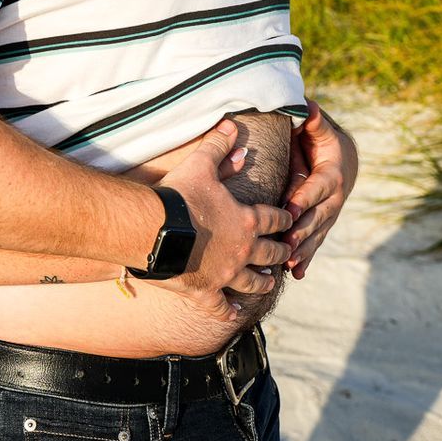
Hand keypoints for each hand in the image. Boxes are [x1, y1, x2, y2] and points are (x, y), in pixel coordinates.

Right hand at [155, 119, 292, 304]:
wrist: (152, 229)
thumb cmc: (178, 196)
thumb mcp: (200, 165)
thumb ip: (219, 147)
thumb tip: (232, 126)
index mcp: (246, 219)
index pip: (273, 217)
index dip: (283, 216)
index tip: (289, 218)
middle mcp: (242, 250)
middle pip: (270, 252)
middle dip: (280, 251)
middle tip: (286, 252)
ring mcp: (225, 274)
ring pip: (253, 282)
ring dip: (263, 282)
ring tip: (269, 282)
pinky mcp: (206, 292)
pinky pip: (221, 307)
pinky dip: (229, 311)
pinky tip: (235, 314)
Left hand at [282, 101, 357, 278]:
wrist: (345, 159)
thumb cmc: (323, 140)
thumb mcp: (319, 129)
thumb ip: (312, 121)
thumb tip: (306, 105)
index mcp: (331, 174)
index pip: (316, 188)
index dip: (303, 198)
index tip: (289, 209)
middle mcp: (333, 198)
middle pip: (317, 217)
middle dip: (301, 232)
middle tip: (285, 246)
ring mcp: (330, 214)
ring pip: (317, 234)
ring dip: (304, 250)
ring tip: (290, 265)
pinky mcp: (323, 224)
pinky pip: (316, 243)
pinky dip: (308, 259)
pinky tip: (298, 274)